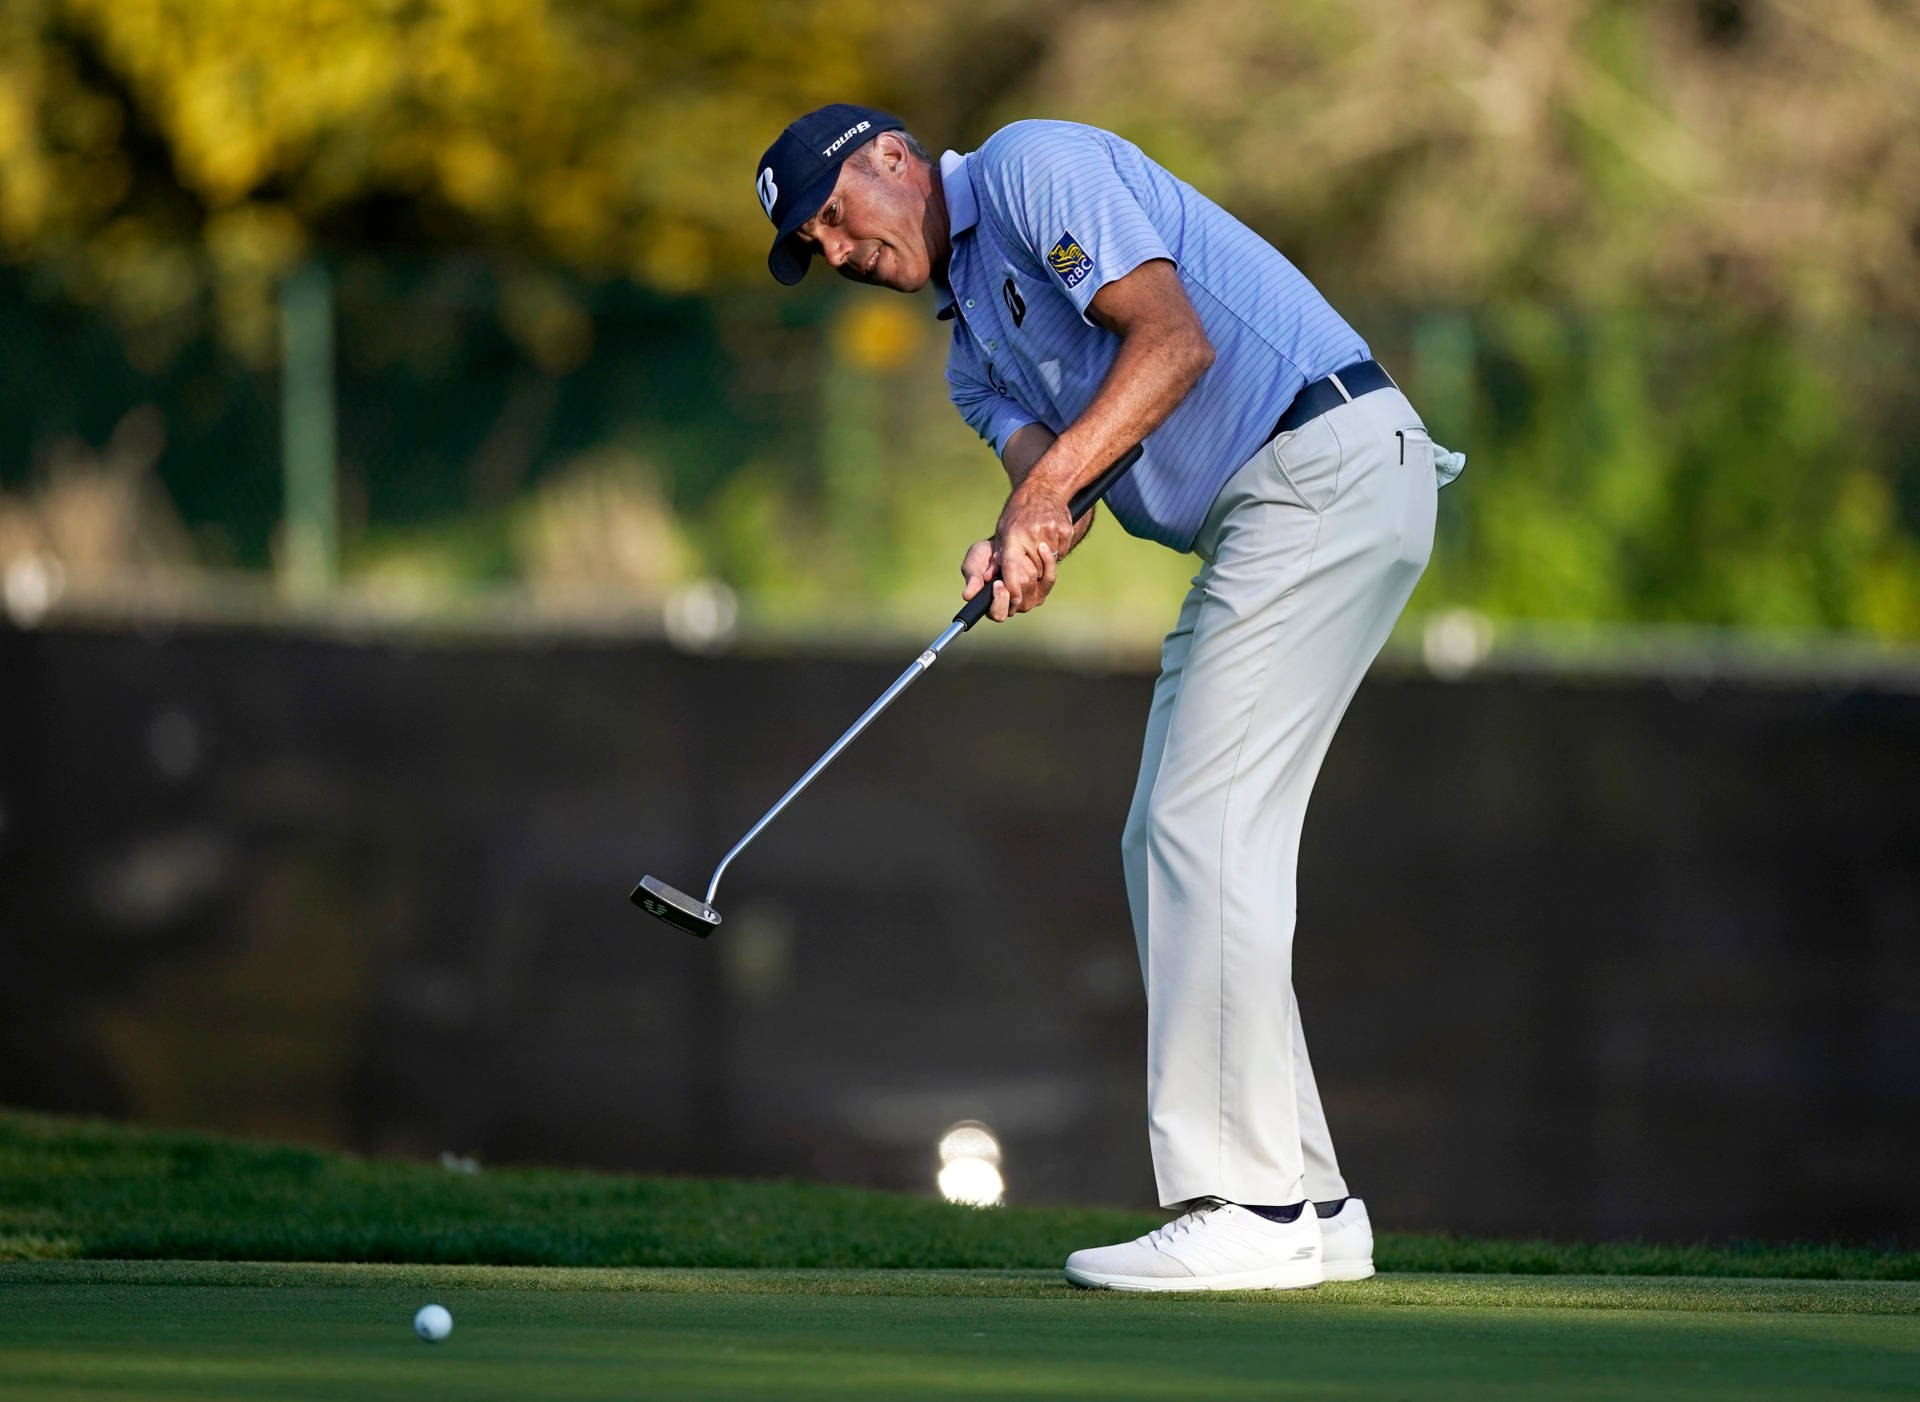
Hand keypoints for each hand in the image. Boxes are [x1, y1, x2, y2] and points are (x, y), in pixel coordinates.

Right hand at [959, 536, 1053, 622]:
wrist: (1004, 544)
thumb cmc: (984, 557)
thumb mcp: (974, 564)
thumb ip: (972, 579)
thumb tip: (968, 595)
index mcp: (992, 605)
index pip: (998, 613)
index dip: (999, 600)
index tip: (997, 583)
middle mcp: (1012, 606)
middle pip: (1018, 598)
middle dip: (1010, 574)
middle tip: (1002, 558)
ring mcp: (1029, 599)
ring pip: (1031, 584)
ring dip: (1022, 564)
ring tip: (1012, 552)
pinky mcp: (1044, 588)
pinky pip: (1049, 578)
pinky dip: (1046, 561)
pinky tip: (1042, 548)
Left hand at [992, 481, 1073, 614]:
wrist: (1044, 488)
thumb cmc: (1018, 512)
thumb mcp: (1003, 529)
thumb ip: (999, 554)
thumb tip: (992, 578)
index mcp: (1013, 535)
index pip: (1012, 566)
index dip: (1012, 584)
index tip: (1013, 596)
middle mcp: (1032, 534)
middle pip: (1034, 571)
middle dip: (1030, 572)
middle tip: (1027, 558)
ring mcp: (1051, 532)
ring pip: (1049, 565)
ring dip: (1043, 561)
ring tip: (1037, 541)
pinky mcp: (1065, 531)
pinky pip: (1061, 553)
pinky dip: (1055, 550)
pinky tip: (1049, 535)